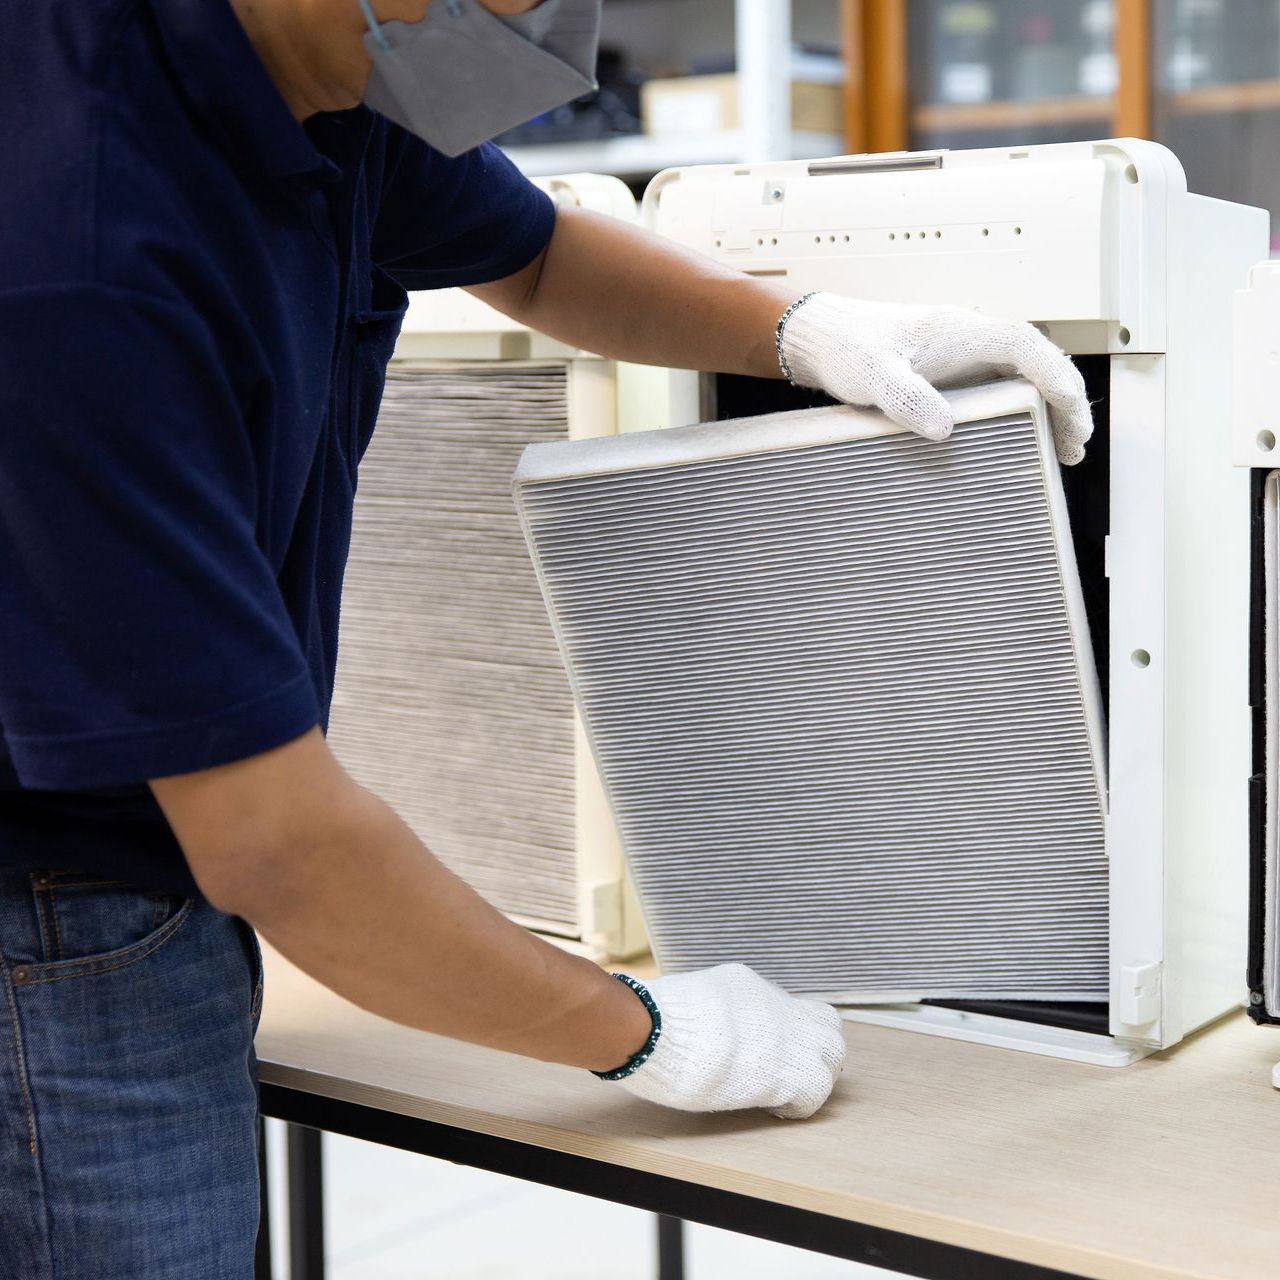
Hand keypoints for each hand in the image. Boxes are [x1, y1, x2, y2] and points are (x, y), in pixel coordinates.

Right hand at [606, 964, 845, 1119]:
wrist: (653, 1030)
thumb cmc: (651, 1020)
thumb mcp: (686, 997)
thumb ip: (707, 1010)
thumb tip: (703, 1026)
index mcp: (746, 985)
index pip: (789, 1005)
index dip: (789, 1031)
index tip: (771, 1050)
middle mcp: (773, 1004)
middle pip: (826, 1024)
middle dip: (814, 1049)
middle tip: (790, 1074)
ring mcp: (784, 1036)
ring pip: (833, 1053)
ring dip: (815, 1074)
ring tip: (787, 1093)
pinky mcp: (786, 1071)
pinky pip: (817, 1091)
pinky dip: (801, 1105)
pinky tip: (776, 1110)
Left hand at [778, 291, 1093, 464]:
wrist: (827, 341)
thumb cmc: (848, 348)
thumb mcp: (871, 373)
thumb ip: (903, 396)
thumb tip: (945, 429)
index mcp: (961, 331)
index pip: (1024, 345)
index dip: (1053, 371)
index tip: (1069, 403)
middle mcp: (973, 342)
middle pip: (1037, 365)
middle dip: (1064, 402)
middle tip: (1075, 445)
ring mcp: (968, 361)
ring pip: (1025, 382)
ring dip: (1050, 412)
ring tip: (1066, 453)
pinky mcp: (957, 380)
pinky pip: (1002, 395)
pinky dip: (1024, 417)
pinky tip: (1031, 444)